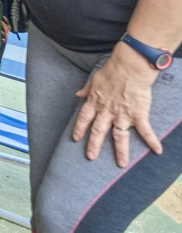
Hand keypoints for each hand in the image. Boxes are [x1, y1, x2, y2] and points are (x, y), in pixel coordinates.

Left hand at [71, 44, 164, 166]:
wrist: (130, 68)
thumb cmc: (112, 71)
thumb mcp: (94, 80)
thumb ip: (87, 90)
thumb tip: (78, 94)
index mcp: (95, 103)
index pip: (83, 119)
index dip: (79, 129)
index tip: (76, 138)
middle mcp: (106, 112)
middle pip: (98, 131)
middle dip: (94, 145)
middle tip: (91, 157)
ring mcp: (122, 115)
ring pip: (119, 136)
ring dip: (120, 151)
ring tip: (121, 164)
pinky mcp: (138, 114)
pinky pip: (145, 130)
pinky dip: (152, 141)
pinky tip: (157, 150)